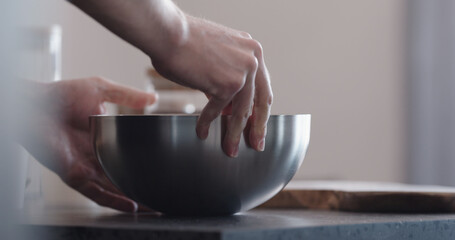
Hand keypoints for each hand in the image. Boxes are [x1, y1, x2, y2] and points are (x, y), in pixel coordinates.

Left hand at [21, 77, 155, 211]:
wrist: (33, 103)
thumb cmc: (61, 95)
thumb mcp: (101, 90)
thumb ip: (128, 96)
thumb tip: (153, 98)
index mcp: (104, 139)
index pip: (129, 155)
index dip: (146, 163)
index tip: (164, 167)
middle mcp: (96, 157)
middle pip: (123, 176)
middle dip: (142, 187)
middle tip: (163, 195)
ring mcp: (85, 167)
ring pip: (113, 188)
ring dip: (133, 198)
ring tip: (154, 207)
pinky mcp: (74, 174)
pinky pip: (95, 193)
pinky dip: (114, 200)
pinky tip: (131, 205)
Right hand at [152, 15, 272, 156]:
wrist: (168, 33)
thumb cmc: (184, 40)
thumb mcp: (216, 55)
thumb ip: (227, 76)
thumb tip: (227, 103)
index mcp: (252, 50)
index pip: (263, 86)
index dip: (261, 109)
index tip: (259, 124)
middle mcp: (252, 59)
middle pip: (260, 102)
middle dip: (257, 127)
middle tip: (257, 144)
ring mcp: (242, 72)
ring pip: (241, 112)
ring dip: (233, 134)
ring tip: (230, 149)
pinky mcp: (227, 84)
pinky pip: (217, 111)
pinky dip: (207, 122)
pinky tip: (202, 131)